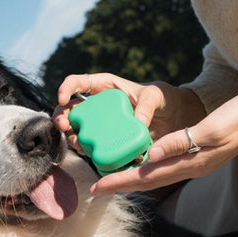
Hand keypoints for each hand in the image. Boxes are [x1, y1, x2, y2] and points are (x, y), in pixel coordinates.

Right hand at [54, 72, 205, 153]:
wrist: (175, 119)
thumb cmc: (163, 99)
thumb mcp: (156, 96)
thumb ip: (147, 105)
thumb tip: (138, 123)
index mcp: (105, 87)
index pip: (78, 82)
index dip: (66, 88)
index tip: (63, 99)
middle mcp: (99, 105)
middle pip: (71, 108)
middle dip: (62, 116)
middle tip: (63, 126)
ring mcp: (102, 124)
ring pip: (77, 129)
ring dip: (72, 136)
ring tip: (78, 144)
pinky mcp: (108, 140)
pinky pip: (93, 145)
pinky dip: (88, 150)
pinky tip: (90, 154)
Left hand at [87, 89, 237, 195]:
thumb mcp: (211, 128)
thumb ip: (180, 142)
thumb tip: (151, 155)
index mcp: (192, 162)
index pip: (148, 176)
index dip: (121, 182)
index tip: (97, 188)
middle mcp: (191, 166)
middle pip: (148, 180)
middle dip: (121, 184)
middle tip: (95, 188)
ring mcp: (195, 161)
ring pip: (156, 174)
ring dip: (132, 177)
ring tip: (111, 178)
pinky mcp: (198, 153)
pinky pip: (166, 165)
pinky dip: (148, 167)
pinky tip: (140, 162)